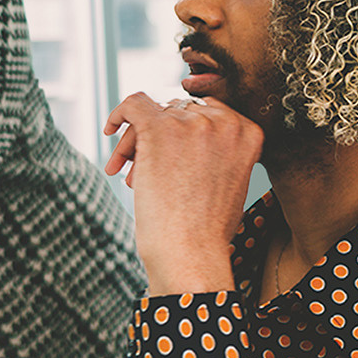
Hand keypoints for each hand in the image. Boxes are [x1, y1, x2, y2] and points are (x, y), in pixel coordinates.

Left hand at [104, 93, 261, 294]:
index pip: (210, 112)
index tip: (174, 155)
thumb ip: (219, 151)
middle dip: (160, 136)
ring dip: (137, 141)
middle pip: (180, 111)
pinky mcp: (160, 128)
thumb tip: (189, 136)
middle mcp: (223, 122)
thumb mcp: (231, 183)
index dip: (187, 131)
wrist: (190, 253)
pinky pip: (134, 104)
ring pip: (154, 114)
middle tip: (141, 168)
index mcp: (247, 133)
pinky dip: (119, 113)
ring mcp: (192, 123)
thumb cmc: (207, 231)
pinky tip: (110, 129)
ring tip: (126, 172)